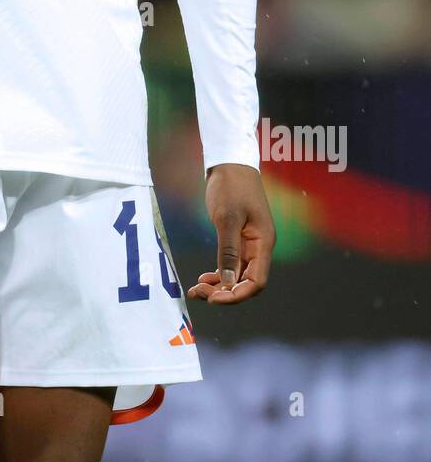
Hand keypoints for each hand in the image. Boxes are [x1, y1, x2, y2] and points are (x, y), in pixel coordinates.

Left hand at [188, 162, 275, 304]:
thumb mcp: (227, 218)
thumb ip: (228, 251)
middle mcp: (259, 247)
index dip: (237, 295)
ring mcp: (249, 244)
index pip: (257, 282)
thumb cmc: (232, 186)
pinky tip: (204, 277)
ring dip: (219, 285)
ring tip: (197, 288)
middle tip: (198, 292)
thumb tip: (227, 282)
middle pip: (246, 282)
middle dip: (224, 292)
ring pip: (237, 275)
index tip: (213, 298)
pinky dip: (218, 273)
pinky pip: (231, 264)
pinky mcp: (238, 239)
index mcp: (263, 243)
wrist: (230, 162)